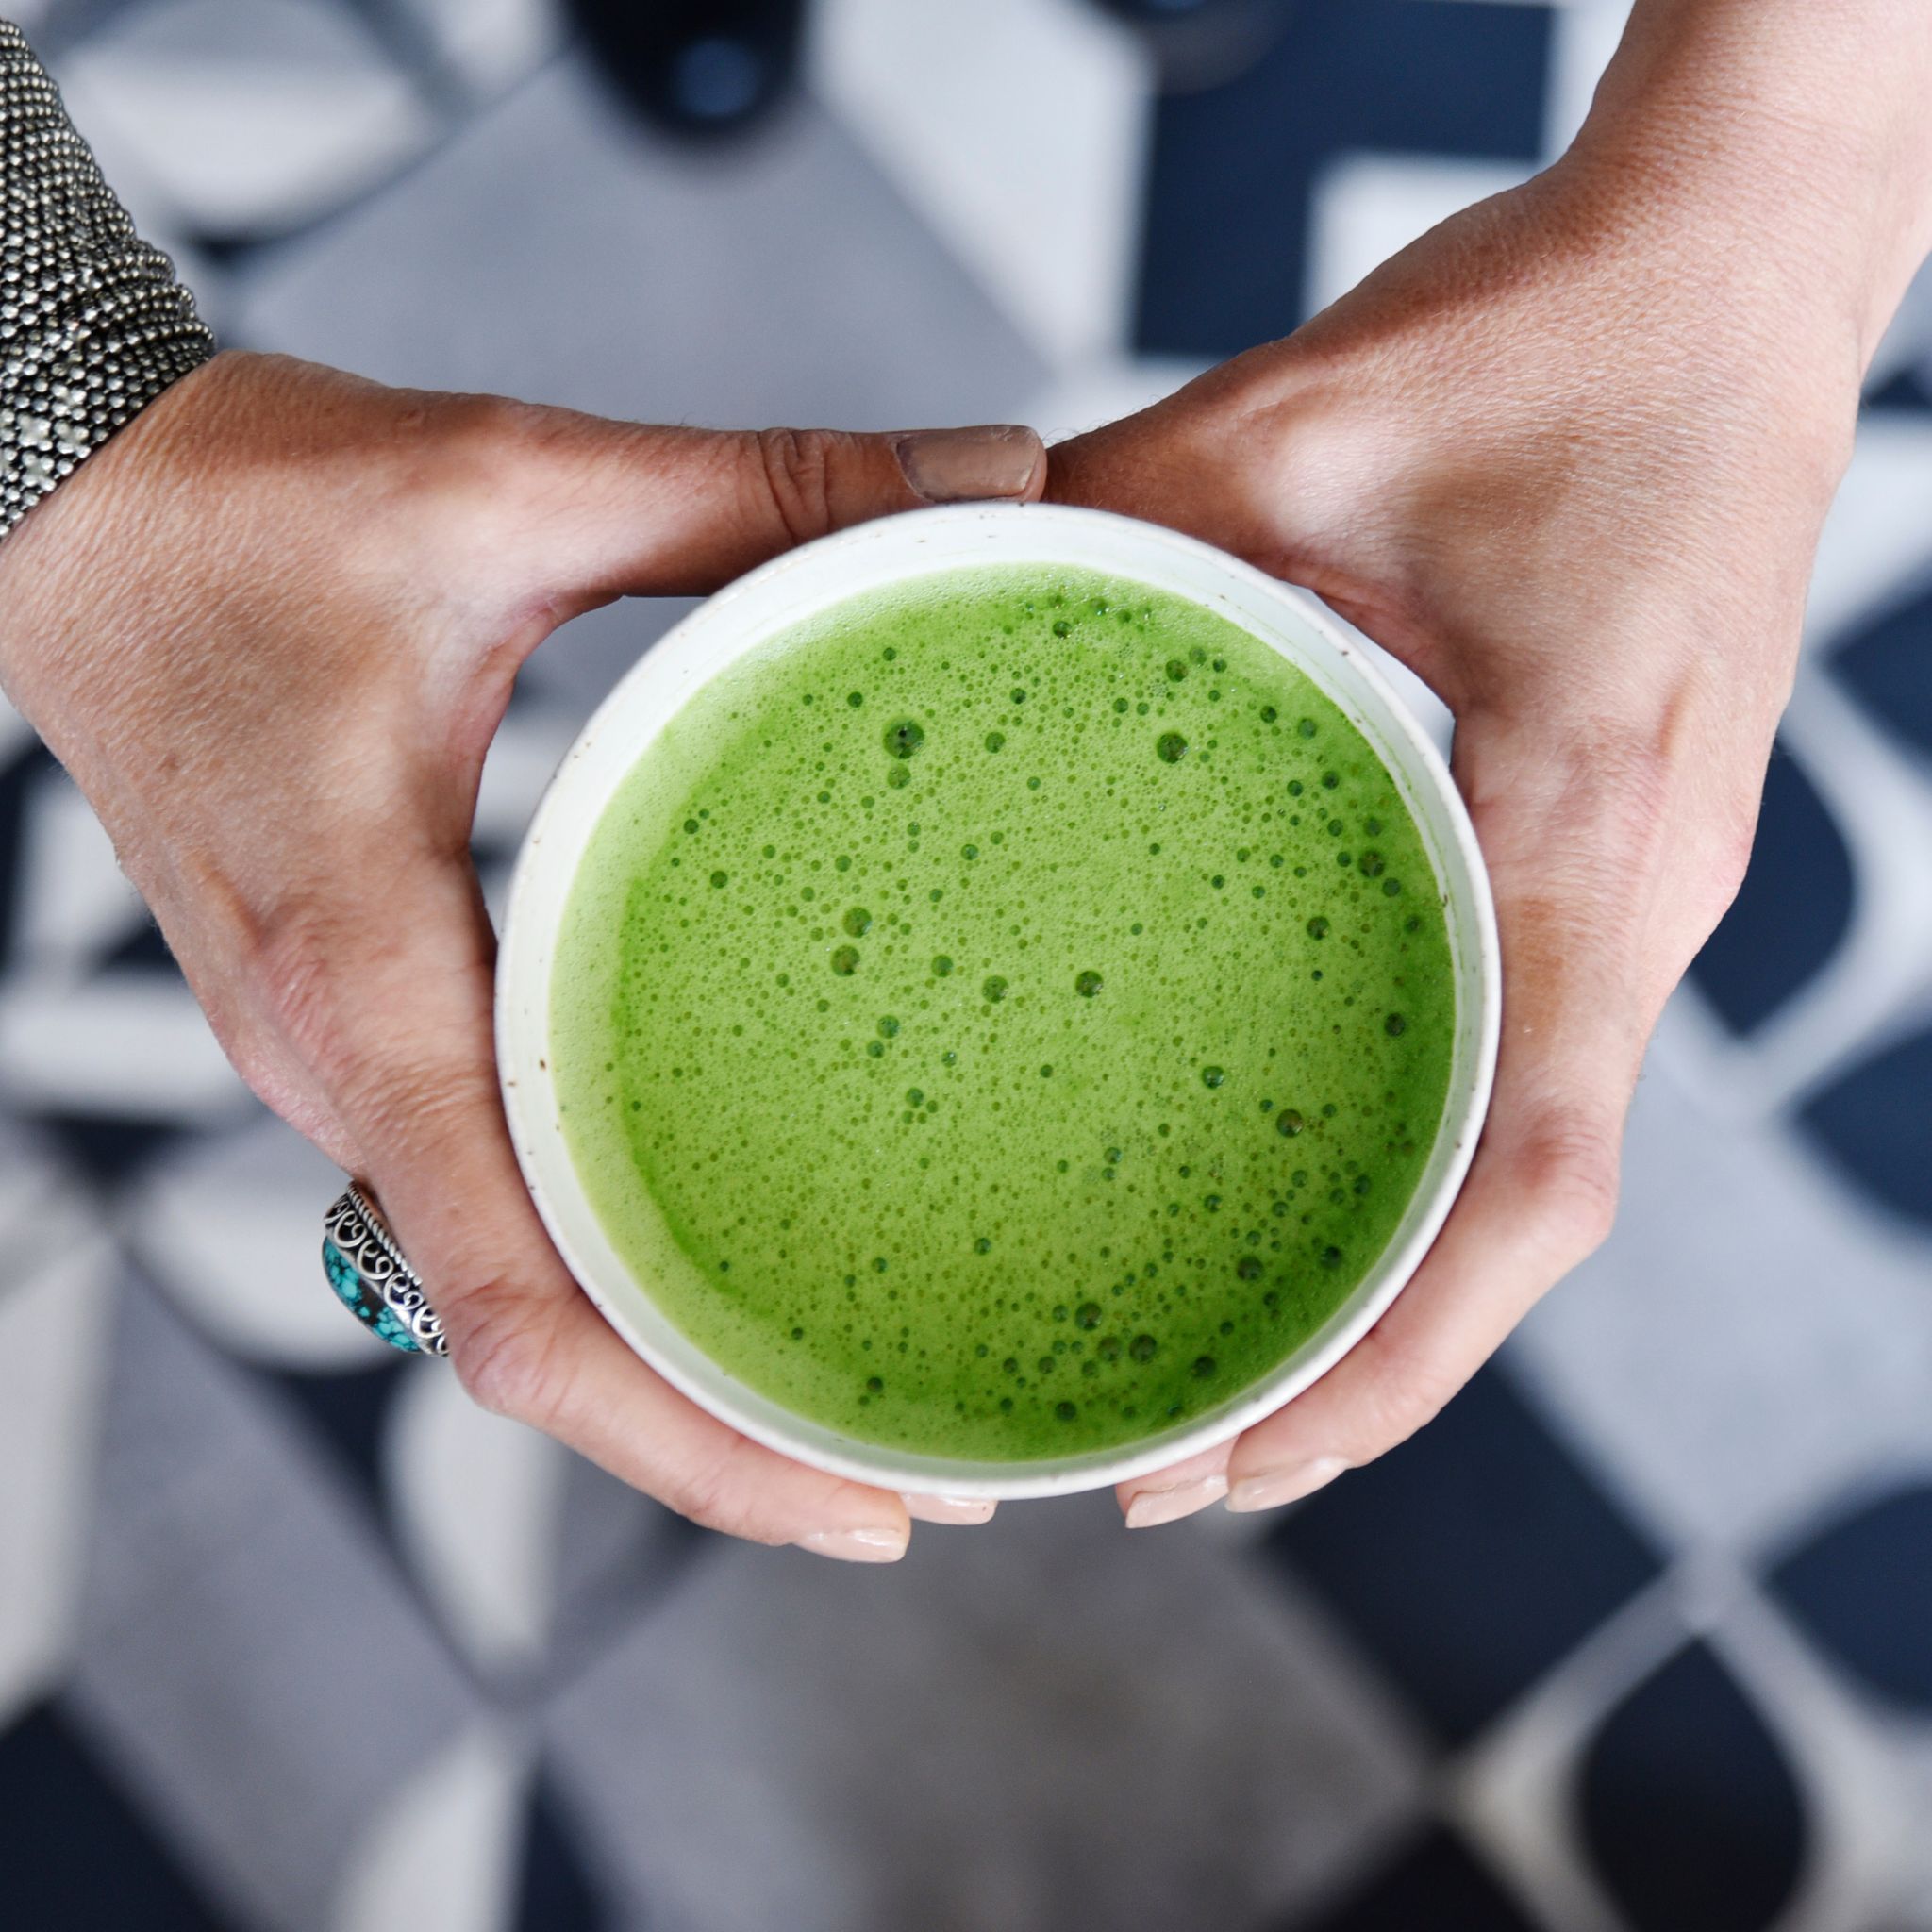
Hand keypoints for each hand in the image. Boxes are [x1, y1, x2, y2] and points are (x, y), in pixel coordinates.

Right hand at [0, 349, 1044, 1556]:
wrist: (60, 511)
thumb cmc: (248, 508)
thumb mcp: (514, 483)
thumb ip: (761, 487)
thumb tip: (1001, 477)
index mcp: (365, 976)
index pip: (518, 1299)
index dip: (692, 1435)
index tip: (862, 1499)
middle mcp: (339, 1065)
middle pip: (532, 1352)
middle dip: (722, 1449)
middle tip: (933, 1483)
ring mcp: (336, 1068)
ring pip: (506, 1299)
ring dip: (665, 1384)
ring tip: (859, 1413)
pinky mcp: (353, 1034)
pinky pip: (484, 1209)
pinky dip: (605, 1283)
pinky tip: (723, 1266)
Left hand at [1051, 139, 1876, 1523]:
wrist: (1729, 266)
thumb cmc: (1557, 331)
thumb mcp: (1289, 426)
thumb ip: (1099, 540)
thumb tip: (915, 634)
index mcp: (1593, 829)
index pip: (1526, 1182)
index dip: (1390, 1359)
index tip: (1233, 1459)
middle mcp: (1634, 898)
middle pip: (1520, 1224)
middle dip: (1366, 1375)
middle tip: (1172, 1464)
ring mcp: (1631, 887)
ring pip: (1521, 1161)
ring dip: (1390, 1290)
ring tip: (1222, 1377)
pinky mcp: (1595, 849)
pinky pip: (1510, 1056)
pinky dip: (1410, 1162)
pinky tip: (1286, 1175)